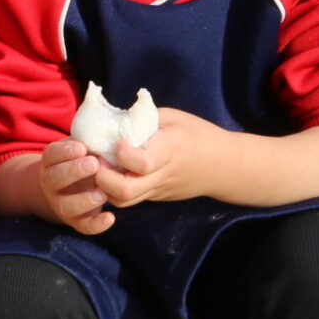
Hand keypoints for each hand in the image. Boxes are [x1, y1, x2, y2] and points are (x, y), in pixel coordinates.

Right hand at [36, 137, 124, 235]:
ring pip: (66, 205)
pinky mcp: (76, 220)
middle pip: (55, 179)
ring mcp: (61, 203)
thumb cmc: (81, 159)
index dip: (64, 151)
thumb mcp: (79, 146)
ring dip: (83, 200)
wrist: (71, 186)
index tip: (82, 147)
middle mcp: (51, 183)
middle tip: (93, 164)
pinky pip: (83, 226)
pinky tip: (110, 217)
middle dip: (73, 171)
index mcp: (51, 161)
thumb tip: (110, 130)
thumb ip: (89, 139)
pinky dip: (96, 224)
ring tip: (102, 193)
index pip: (51, 155)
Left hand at [103, 110, 236, 206]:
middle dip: (102, 177)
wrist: (224, 166)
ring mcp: (158, 190)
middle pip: (125, 190)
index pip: (142, 163)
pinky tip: (109, 173)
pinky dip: (113, 190)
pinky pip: (129, 199)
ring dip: (103, 187)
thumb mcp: (173, 118)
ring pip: (123, 201)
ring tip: (99, 167)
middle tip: (94, 159)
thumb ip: (143, 119)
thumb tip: (111, 118)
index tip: (117, 142)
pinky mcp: (156, 197)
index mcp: (170, 150)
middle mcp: (162, 174)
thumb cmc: (198, 134)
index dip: (122, 154)